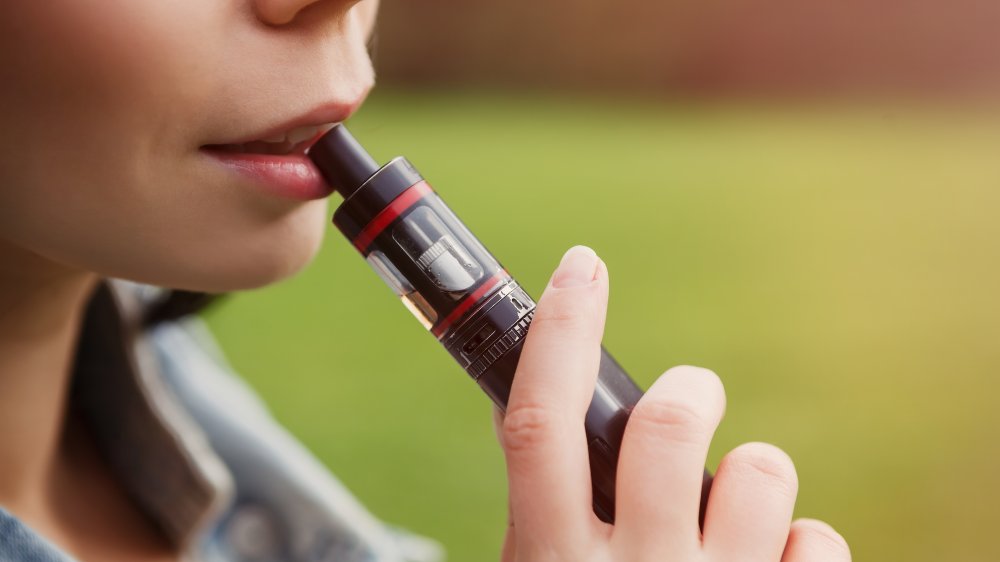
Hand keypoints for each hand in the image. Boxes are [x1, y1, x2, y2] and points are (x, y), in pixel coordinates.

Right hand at [492, 246, 849, 560]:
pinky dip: (799, 541)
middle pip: (666, 425)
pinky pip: (817, 539)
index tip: (582, 266)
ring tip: (734, 511)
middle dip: (692, 390)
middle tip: (694, 399)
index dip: (559, 332)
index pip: (541, 421)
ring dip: (752, 473)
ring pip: (759, 472)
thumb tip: (550, 393)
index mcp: (553, 559)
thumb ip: (545, 503)